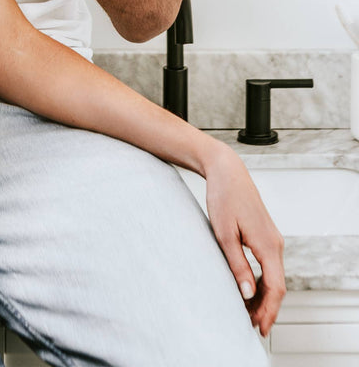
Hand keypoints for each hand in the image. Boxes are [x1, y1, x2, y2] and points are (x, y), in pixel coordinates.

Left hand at [203, 144, 285, 336]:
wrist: (227, 171)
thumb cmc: (223, 198)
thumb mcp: (224, 234)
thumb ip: (237, 265)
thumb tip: (247, 294)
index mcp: (268, 245)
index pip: (276, 287)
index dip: (269, 310)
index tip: (260, 328)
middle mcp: (276, 243)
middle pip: (277, 285)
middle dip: (266, 307)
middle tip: (251, 325)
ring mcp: (272, 238)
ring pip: (273, 275)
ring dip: (263, 295)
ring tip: (247, 311)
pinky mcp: (265, 234)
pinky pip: (268, 264)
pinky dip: (261, 280)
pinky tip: (249, 287)